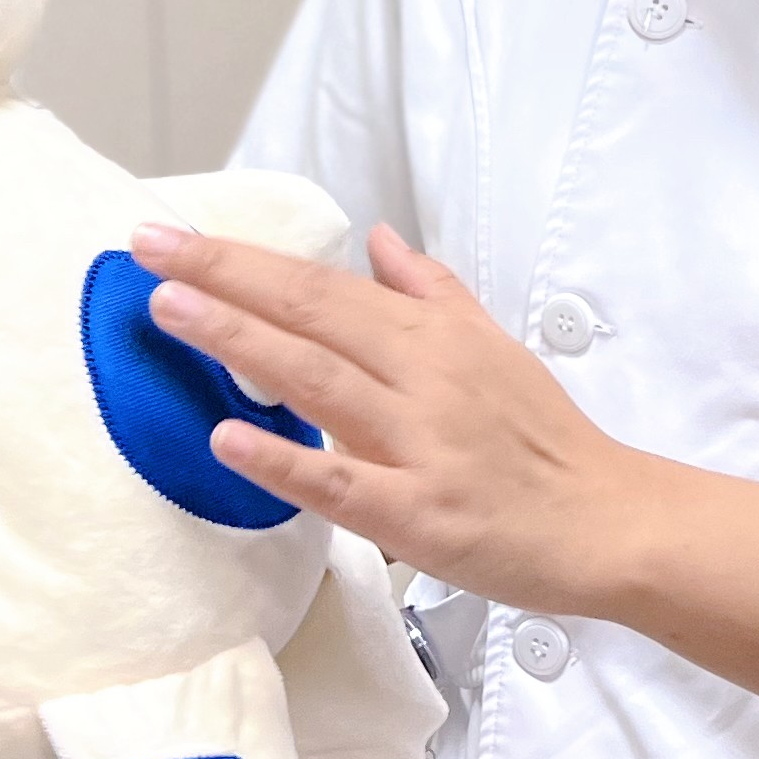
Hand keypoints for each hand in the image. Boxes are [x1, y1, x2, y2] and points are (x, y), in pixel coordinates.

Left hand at [129, 220, 668, 615]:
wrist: (608, 520)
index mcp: (435, 339)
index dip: (246, 259)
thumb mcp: (496, 347)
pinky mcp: (422, 514)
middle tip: (149, 251)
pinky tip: (228, 439)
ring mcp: (421, 446)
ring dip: (240, 341)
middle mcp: (424, 380)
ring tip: (171, 311)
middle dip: (225, 278)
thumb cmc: (547, 442)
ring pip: (319, 382)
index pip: (326, 285)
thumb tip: (381, 241)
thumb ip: (432, 293)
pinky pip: (343, 483)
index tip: (176, 238)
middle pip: (313, 315)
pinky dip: (284, 460)